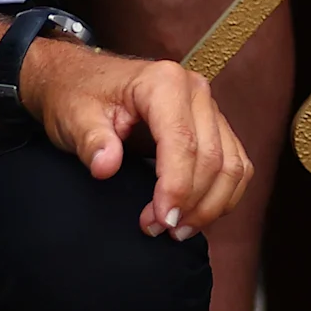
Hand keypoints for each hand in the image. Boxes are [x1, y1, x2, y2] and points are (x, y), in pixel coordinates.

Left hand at [20, 45, 252, 241]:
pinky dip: (223, 195)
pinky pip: (236, 164)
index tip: (160, 220)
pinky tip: (198, 214)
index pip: (183, 141)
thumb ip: (92, 141)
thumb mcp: (74, 116)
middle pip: (212, 157)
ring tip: (178, 230)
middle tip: (160, 230)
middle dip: (192, 202)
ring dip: (211, 204)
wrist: (83, 80)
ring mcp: (210, 109)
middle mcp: (196, 92)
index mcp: (164, 83)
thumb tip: (106, 167)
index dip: (176, 185)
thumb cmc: (79, 96)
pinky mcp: (215, 126)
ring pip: (232, 165)